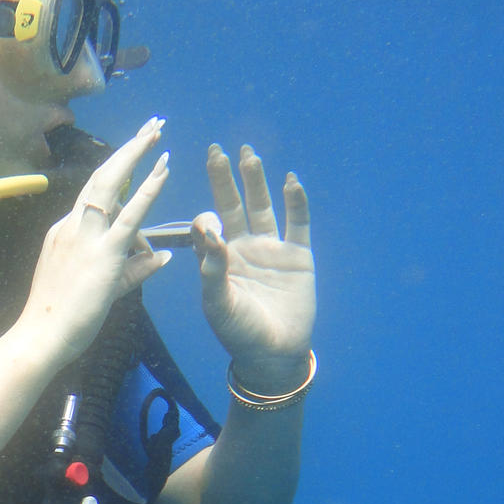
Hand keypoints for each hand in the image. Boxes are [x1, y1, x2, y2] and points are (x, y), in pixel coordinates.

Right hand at [20, 118, 171, 369]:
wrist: (41, 337)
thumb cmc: (62, 318)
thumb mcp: (101, 287)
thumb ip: (134, 269)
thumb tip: (162, 257)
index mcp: (65, 232)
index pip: (94, 194)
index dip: (117, 168)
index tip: (134, 149)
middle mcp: (72, 226)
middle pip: (102, 176)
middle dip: (128, 148)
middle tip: (152, 125)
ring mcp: (85, 237)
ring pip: (111, 184)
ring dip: (136, 154)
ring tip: (157, 132)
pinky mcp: (102, 253)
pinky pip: (129, 215)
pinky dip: (148, 189)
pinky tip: (163, 169)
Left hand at [189, 144, 314, 383]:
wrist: (274, 354)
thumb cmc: (239, 332)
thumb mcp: (217, 303)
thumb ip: (211, 268)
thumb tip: (209, 230)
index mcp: (218, 258)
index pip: (208, 227)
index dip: (205, 220)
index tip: (207, 224)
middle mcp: (243, 247)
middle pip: (233, 205)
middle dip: (224, 178)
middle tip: (216, 149)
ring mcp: (271, 248)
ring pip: (262, 206)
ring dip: (256, 181)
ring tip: (248, 153)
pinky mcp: (298, 255)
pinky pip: (297, 222)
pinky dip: (295, 201)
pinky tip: (291, 180)